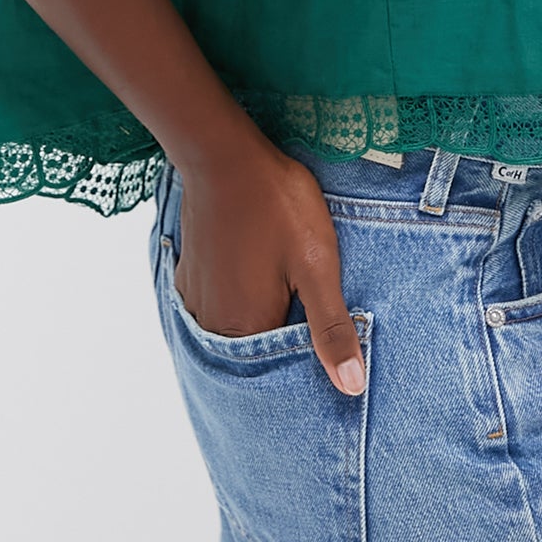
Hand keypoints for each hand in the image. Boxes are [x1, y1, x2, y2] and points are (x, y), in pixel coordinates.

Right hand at [172, 138, 366, 396]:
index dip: (305, 361)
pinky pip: (214, 305)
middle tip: (303, 303)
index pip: (279, 371)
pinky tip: (253, 276)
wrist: (224, 154)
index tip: (322, 339)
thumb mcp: (317, 264)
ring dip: (256, 319)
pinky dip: (234, 300)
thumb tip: (352, 387)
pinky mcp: (189, 274)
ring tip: (280, 291)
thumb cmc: (277, 206)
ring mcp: (196, 298)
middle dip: (280, 340)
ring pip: (233, 328)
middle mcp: (213, 323)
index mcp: (247, 327)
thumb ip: (331, 328)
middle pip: (253, 353)